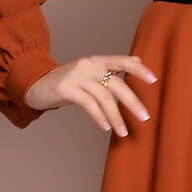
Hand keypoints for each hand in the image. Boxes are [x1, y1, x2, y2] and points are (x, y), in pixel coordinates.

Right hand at [24, 54, 156, 135]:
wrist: (37, 84)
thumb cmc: (69, 82)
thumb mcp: (91, 72)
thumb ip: (112, 68)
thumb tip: (138, 60)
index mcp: (97, 61)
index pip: (123, 61)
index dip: (139, 69)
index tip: (154, 80)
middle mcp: (88, 65)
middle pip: (116, 83)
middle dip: (132, 102)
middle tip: (145, 117)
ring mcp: (76, 76)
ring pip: (103, 97)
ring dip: (116, 116)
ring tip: (123, 131)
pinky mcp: (65, 88)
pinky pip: (88, 104)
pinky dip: (99, 116)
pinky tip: (106, 127)